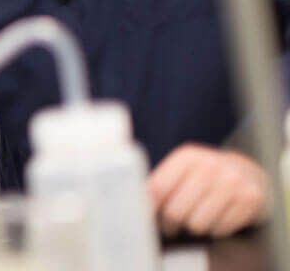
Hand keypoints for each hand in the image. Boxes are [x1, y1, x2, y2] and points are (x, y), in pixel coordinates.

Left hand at [148, 143, 268, 236]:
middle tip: (172, 224)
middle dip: (170, 223)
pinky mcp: (251, 199)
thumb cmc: (205, 176)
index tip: (147, 217)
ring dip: (194, 226)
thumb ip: (160, 184)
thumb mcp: (183, 170)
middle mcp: (211, 165)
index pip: (157, 188)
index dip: (149, 208)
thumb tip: (135, 205)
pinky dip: (215, 229)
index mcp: (188, 155)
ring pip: (197, 224)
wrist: (249, 173)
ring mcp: (233, 181)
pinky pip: (219, 230)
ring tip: (197, 217)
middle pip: (175, 211)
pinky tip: (218, 217)